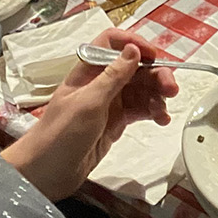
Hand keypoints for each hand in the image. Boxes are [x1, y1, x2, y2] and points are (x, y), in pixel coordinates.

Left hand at [2, 29, 176, 201]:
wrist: (45, 174)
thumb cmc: (60, 135)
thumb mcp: (88, 103)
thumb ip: (113, 77)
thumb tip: (133, 49)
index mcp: (89, 71)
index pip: (112, 44)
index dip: (133, 43)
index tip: (153, 55)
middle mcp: (100, 83)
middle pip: (135, 67)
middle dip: (156, 74)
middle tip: (171, 88)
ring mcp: (109, 103)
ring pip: (141, 89)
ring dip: (157, 95)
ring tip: (165, 110)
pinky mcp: (116, 122)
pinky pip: (141, 109)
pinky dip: (153, 111)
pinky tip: (161, 119)